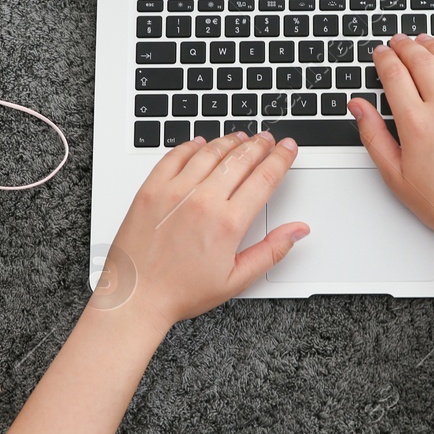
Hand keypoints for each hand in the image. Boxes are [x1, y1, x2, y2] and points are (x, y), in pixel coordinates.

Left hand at [94, 131, 308, 331]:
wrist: (135, 297)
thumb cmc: (180, 292)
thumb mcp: (236, 280)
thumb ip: (272, 251)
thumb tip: (298, 231)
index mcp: (227, 223)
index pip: (264, 178)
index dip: (280, 159)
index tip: (287, 148)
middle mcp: (202, 201)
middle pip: (240, 159)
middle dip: (259, 145)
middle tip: (268, 138)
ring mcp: (174, 192)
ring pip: (209, 152)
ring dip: (229, 141)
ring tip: (241, 137)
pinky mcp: (151, 189)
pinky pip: (174, 156)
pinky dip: (191, 145)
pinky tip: (200, 143)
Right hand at [348, 33, 433, 256]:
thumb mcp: (394, 175)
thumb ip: (373, 135)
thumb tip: (358, 106)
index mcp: (417, 124)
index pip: (395, 74)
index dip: (384, 58)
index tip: (380, 53)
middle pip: (422, 61)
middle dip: (406, 46)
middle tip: (399, 41)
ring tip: (425, 42)